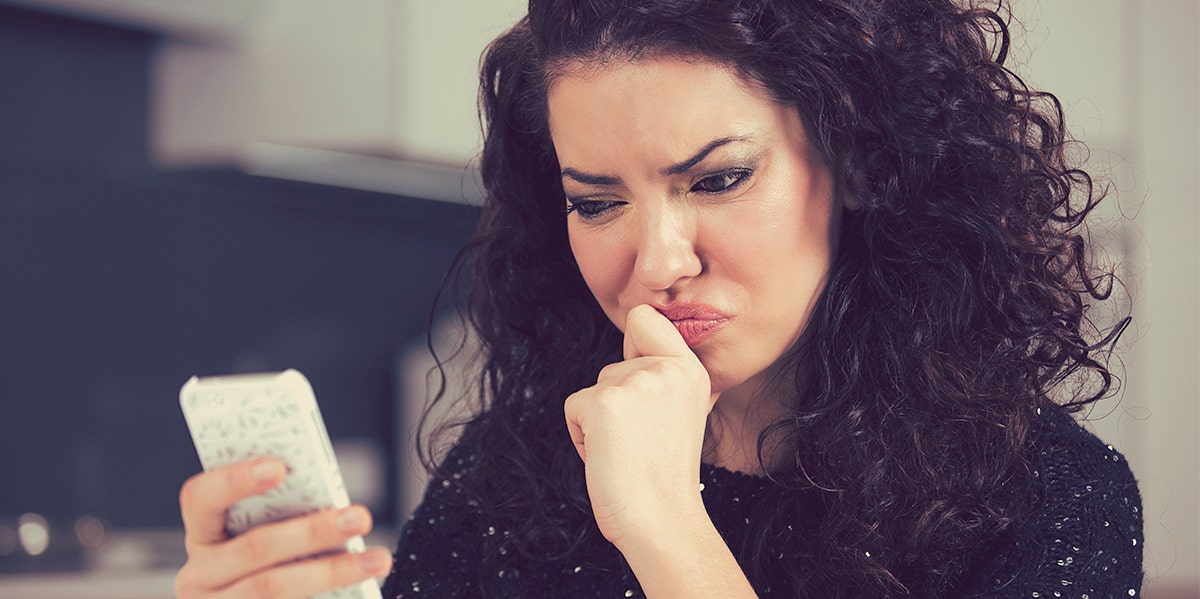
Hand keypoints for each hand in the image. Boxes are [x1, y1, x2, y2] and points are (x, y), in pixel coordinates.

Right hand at [174, 458, 392, 598]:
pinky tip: (360, 590)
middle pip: (255, 547)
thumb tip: (332, 501)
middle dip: (313, 530)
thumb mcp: (257, 540)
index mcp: (203, 536)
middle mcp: (199, 576)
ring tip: (377, 560)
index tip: (279, 467)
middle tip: (360, 516)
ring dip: (332, 571)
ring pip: (273, 587)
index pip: (201, 498)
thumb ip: (279, 517)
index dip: (235, 480)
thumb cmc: (262, 568)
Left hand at [563, 304, 716, 549]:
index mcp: (690, 369)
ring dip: (599, 421)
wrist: (661, 519)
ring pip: (594, 388)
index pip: (644, 318)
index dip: (632, 345)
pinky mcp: (602, 403)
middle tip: (640, 442)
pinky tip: (607, 457)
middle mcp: (665, 369)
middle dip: (616, 403)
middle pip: (612, 366)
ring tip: (626, 451)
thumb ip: (667, 378)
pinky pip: (574, 407)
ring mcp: (634, 383)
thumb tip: (641, 345)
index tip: (639, 383)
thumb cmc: (665, 474)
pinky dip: (581, 435)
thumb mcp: (686, 412)